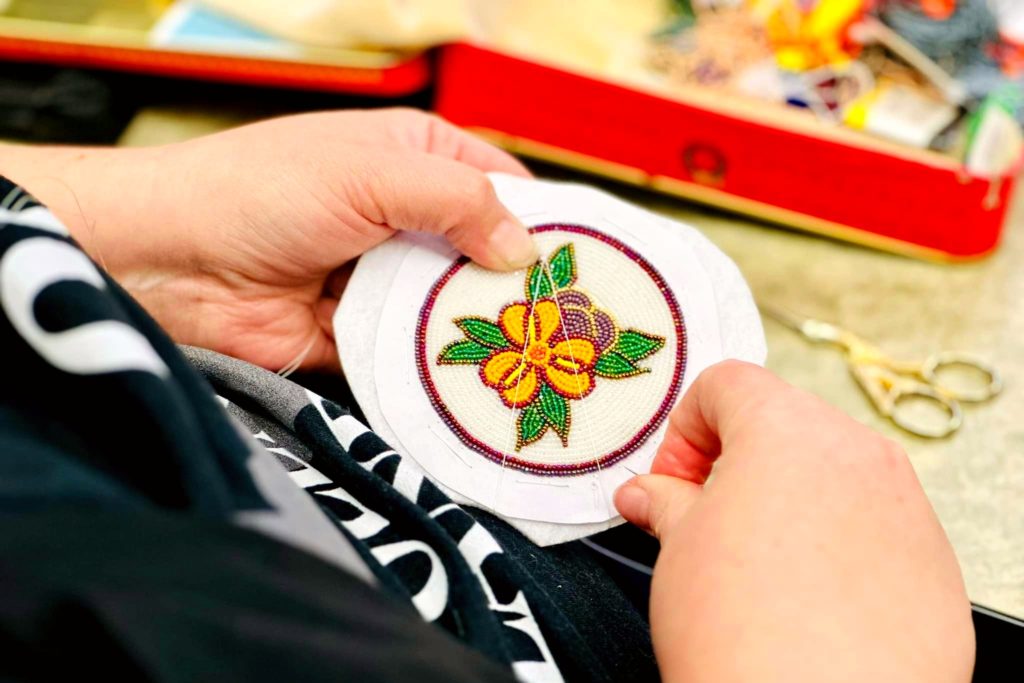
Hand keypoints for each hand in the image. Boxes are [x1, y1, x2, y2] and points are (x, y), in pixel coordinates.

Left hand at [3, 109, 535, 370]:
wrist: (168, 262)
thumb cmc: (263, 190)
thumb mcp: (373, 173)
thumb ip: (459, 202)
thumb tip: (524, 250)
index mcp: (413, 159)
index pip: (500, 187)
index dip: (545, 221)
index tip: (592, 262)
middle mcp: (404, 221)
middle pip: (485, 256)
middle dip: (521, 289)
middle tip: (575, 328)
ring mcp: (382, 282)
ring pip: (455, 311)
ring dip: (486, 334)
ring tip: (545, 366)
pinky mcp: (361, 338)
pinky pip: (414, 358)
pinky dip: (441, 372)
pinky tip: (484, 390)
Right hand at [615, 361, 973, 682]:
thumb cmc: (747, 636)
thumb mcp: (678, 550)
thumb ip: (663, 502)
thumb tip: (650, 495)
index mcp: (787, 430)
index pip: (727, 384)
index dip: (685, 430)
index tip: (674, 480)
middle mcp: (856, 453)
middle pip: (784, 424)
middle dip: (736, 464)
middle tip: (705, 519)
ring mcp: (904, 505)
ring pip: (833, 475)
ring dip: (789, 501)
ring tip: (756, 564)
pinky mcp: (932, 560)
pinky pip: (874, 527)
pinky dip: (837, 544)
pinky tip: (806, 595)